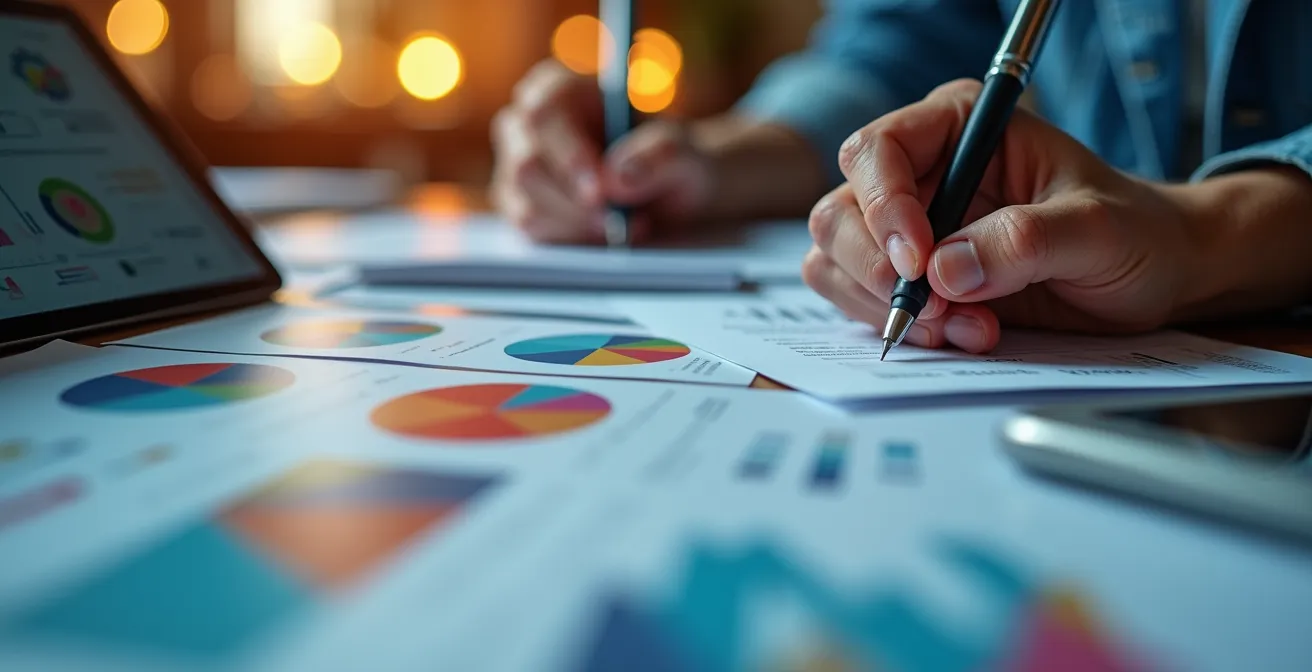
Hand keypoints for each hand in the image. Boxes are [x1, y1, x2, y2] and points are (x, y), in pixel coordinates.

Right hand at [490, 60, 713, 242]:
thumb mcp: (689, 155)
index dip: (567, 153)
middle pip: (526, 165)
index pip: (544, 111)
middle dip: (574, 203)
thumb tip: (616, 176)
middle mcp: (530, 127)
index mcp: (563, 91)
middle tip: (617, 222)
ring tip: (628, 225)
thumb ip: (663, 154)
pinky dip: (573, 241)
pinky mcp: (522, 210)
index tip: (600, 191)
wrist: (678, 204)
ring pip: (527, 206)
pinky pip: (532, 234)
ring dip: (580, 226)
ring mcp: (519, 170)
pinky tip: (607, 234)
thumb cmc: (677, 166)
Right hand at [803, 79, 1204, 352]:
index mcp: (956, 127)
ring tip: (968, 327)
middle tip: (935, 311)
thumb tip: (945, 270)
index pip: (878, 151)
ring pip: (837, 263)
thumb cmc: (1133, 233)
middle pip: (840, 213)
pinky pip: (859, 304)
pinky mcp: (907, 281)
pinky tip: (964, 334)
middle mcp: (917, 173)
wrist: (1152, 277)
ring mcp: (904, 229)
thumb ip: (1025, 241)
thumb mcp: (1097, 230)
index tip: (920, 261)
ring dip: (888, 308)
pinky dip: (902, 330)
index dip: (884, 206)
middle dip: (878, 271)